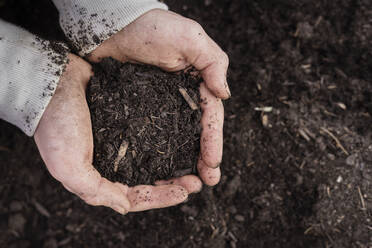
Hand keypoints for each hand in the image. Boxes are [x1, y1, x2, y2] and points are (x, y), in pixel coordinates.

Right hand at [34, 54, 201, 213]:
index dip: (161, 197)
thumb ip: (96, 190)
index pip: (135, 195)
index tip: (185, 192)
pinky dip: (164, 140)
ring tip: (195, 163)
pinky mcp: (125, 119)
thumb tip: (126, 207)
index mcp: (99, 175)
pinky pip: (149, 134)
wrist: (51, 81)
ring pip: (153, 157)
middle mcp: (112, 160)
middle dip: (173, 183)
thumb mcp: (68, 165)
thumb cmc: (55, 124)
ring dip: (173, 163)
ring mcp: (120, 139)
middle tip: (197, 182)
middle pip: (148, 178)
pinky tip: (180, 138)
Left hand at [89, 9, 228, 185]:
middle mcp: (180, 97)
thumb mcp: (190, 38)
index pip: (210, 116)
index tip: (212, 164)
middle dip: (203, 158)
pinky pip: (152, 135)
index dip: (213, 141)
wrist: (111, 25)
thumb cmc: (151, 28)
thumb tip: (225, 95)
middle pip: (196, 132)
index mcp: (196, 82)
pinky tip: (161, 169)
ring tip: (188, 184)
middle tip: (206, 182)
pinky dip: (160, 153)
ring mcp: (159, 106)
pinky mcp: (139, 110)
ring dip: (184, 162)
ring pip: (176, 138)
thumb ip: (213, 63)